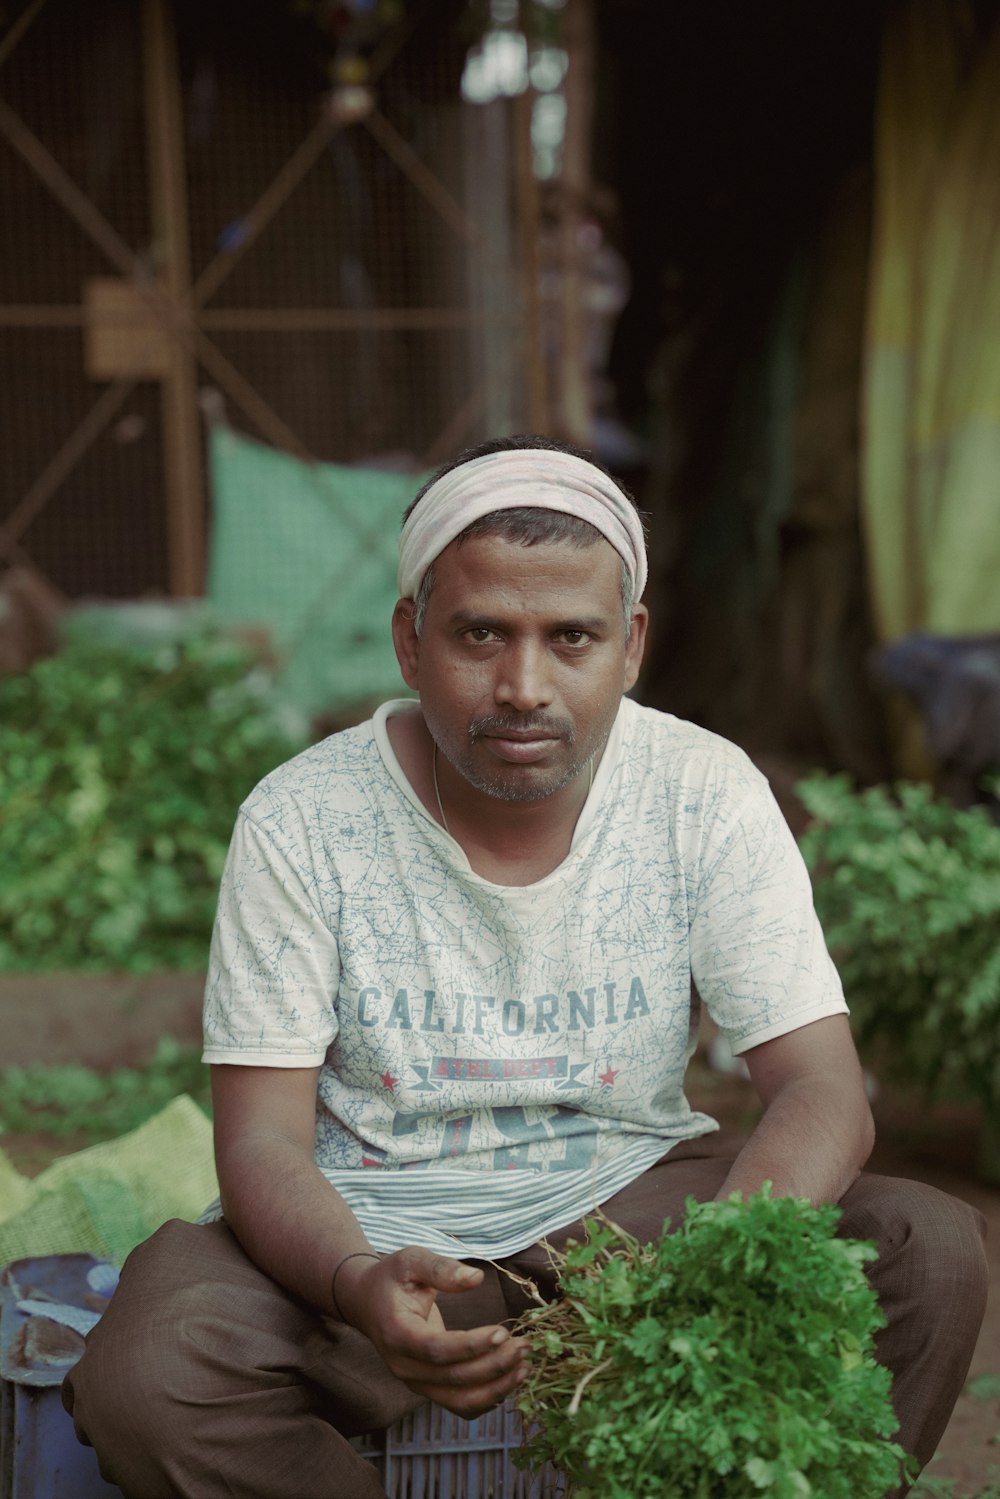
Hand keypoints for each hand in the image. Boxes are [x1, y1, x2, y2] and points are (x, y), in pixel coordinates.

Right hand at [333, 1246, 529, 1417]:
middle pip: (453, 1378)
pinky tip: (510, 1381)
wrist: (366, 1301)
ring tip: (525, 1366)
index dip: (471, 1345)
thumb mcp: (411, 1260)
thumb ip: (441, 1269)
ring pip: (459, 1400)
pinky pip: (459, 1404)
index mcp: (397, 1334)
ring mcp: (415, 1382)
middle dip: (494, 1365)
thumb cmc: (391, 1278)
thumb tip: (476, 1278)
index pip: (437, 1350)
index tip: (503, 1332)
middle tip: (524, 1345)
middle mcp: (403, 1366)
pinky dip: (487, 1398)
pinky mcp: (427, 1387)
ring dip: (496, 1387)